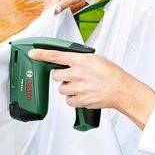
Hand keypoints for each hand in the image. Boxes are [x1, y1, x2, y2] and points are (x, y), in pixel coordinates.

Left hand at [27, 48, 154, 128]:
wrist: (122, 90)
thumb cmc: (112, 74)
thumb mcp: (97, 59)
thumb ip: (81, 59)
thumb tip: (72, 60)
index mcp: (81, 60)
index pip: (56, 55)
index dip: (41, 54)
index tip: (32, 54)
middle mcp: (77, 73)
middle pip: (56, 75)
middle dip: (61, 76)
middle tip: (72, 77)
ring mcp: (78, 87)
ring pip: (62, 89)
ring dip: (68, 88)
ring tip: (81, 86)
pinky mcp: (80, 100)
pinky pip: (69, 100)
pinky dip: (74, 99)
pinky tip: (83, 95)